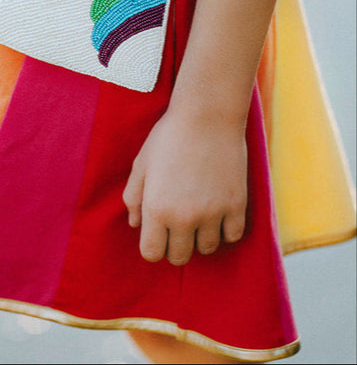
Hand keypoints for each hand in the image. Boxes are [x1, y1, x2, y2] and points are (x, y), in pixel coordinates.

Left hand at [122, 104, 247, 265]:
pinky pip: (232, 236)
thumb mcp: (141, 163)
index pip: (152, 253)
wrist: (207, 115)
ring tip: (198, 214)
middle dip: (175, 244)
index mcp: (156, 208)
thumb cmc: (169, 136)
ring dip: (200, 237)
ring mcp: (212, 214)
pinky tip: (218, 212)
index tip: (158, 232)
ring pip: (206, 248)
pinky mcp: (236, 205)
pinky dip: (225, 229)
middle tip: (178, 223)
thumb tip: (135, 223)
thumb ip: (134, 196)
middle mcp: (183, 217)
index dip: (153, 244)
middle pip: (179, 256)